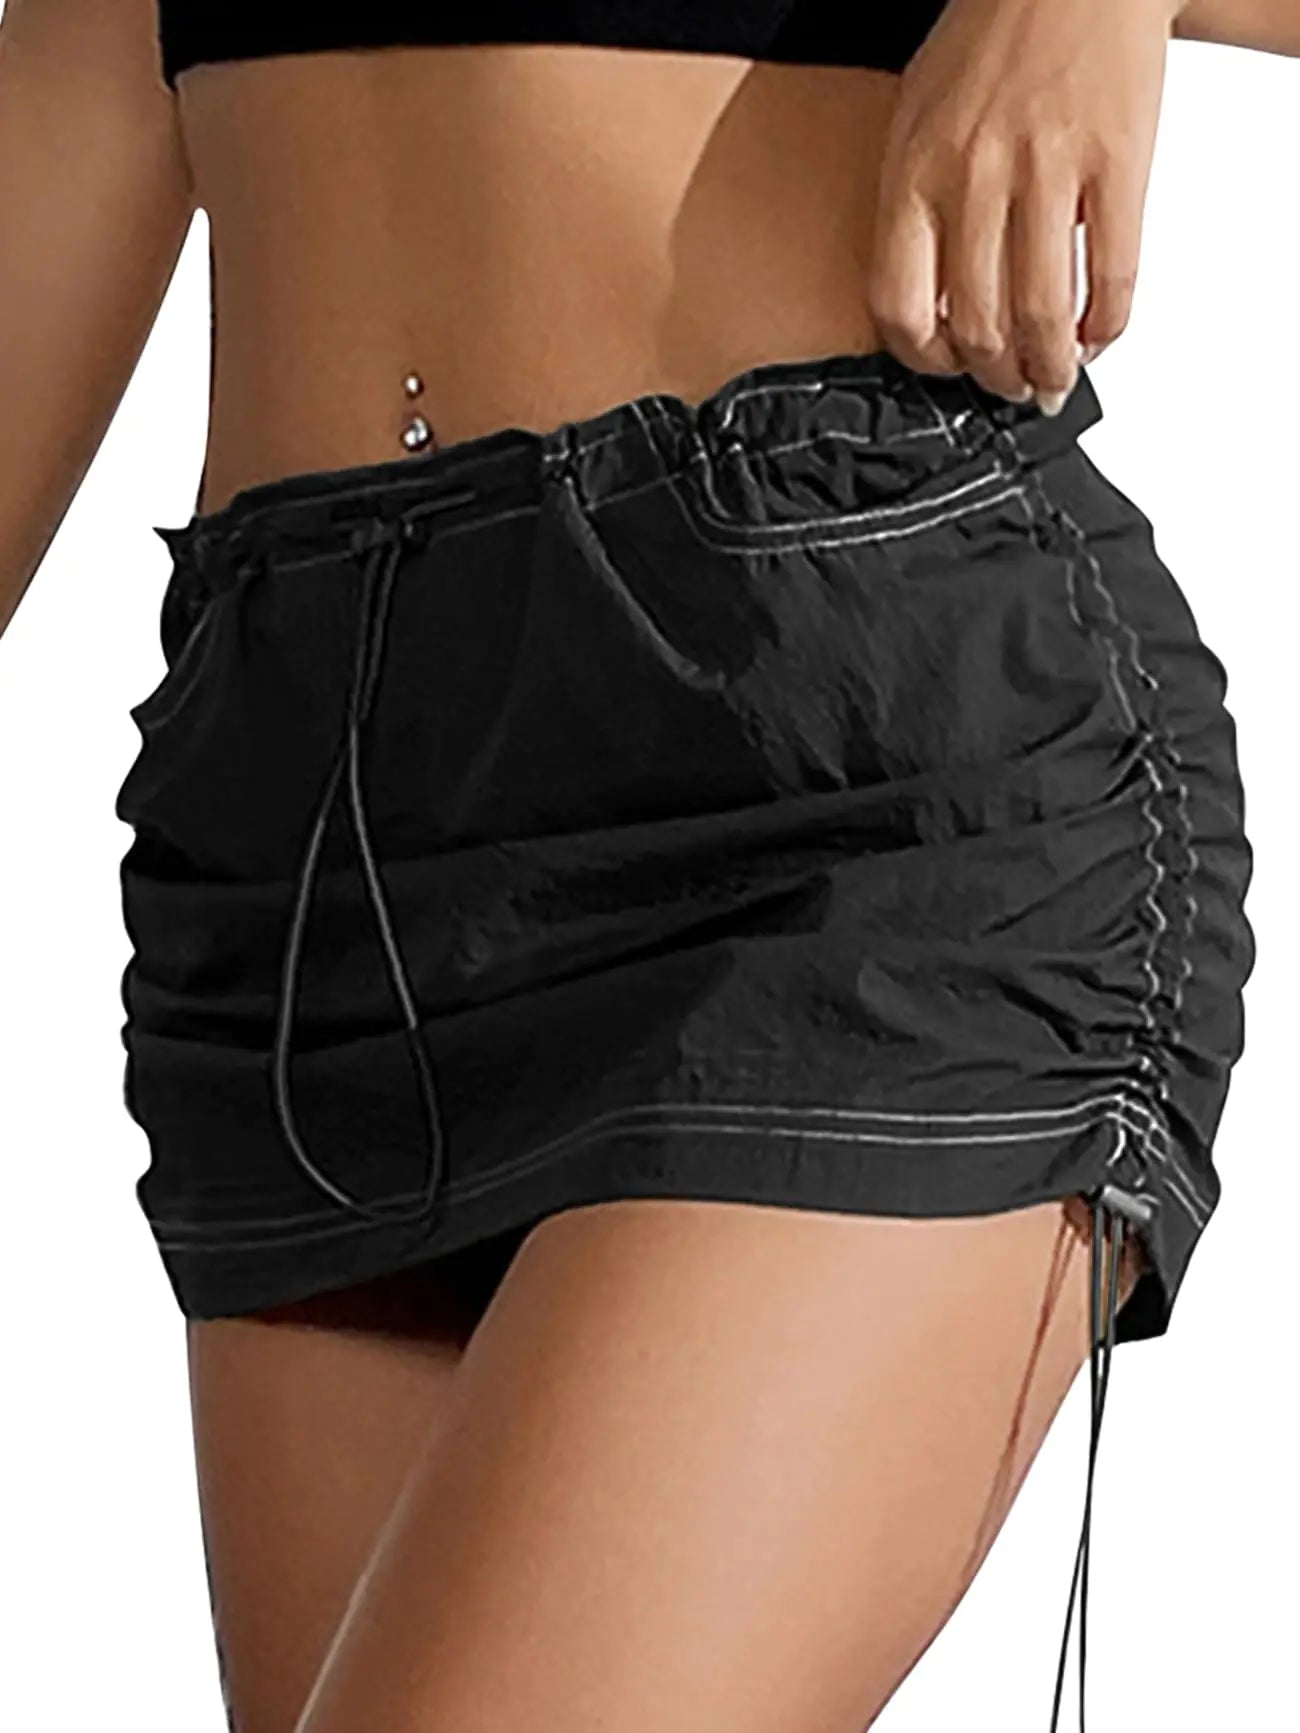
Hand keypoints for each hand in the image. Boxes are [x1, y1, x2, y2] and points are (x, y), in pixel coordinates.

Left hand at [864, 0, 1184, 409]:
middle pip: (977, 325)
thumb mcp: (916, 120)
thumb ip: (914, 209)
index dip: (926, 360)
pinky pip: (1114, 273)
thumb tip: (929, 305)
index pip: (901, 307)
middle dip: (998, 377)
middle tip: (1013, 387)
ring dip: (1053, 366)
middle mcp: (975, 177)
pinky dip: (1109, 323)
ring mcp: (1048, 170)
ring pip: (1044, 315)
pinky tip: (1100, 332)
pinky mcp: (1117, 160)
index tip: (949, 368)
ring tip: (1056, 377)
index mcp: (913, 172)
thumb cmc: (991, 40)